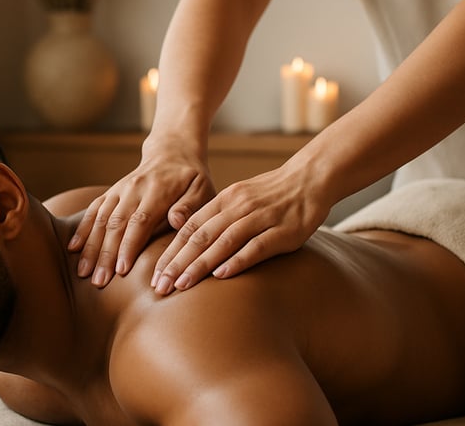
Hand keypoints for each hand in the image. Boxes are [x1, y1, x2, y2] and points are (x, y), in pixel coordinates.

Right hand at [69, 142, 214, 286]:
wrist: (173, 153)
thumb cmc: (192, 179)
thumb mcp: (203, 189)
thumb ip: (190, 206)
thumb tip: (175, 220)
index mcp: (158, 190)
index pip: (140, 221)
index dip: (129, 246)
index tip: (121, 270)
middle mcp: (134, 189)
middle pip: (116, 224)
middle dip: (105, 254)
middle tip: (98, 281)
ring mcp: (120, 190)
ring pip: (101, 219)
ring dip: (90, 247)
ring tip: (83, 272)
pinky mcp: (112, 193)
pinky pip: (93, 210)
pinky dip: (82, 229)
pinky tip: (73, 248)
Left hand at [151, 163, 331, 293]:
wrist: (310, 179)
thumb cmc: (271, 195)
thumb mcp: (238, 199)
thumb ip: (216, 218)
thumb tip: (187, 243)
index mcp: (224, 200)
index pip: (189, 229)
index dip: (170, 252)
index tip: (154, 275)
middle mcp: (238, 207)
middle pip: (200, 237)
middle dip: (177, 263)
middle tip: (159, 286)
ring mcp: (260, 218)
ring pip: (223, 242)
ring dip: (200, 265)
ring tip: (182, 285)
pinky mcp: (283, 231)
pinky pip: (256, 246)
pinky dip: (237, 260)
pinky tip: (221, 276)